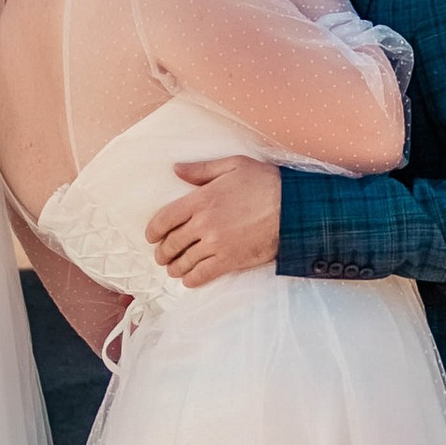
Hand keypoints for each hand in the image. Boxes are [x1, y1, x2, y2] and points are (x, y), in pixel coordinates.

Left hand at [147, 156, 282, 285]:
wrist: (294, 210)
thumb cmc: (266, 183)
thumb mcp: (233, 165)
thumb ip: (201, 169)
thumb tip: (176, 170)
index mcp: (200, 199)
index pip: (164, 218)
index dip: (153, 230)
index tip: (151, 236)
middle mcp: (204, 224)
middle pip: (171, 243)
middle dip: (163, 252)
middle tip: (162, 255)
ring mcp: (216, 244)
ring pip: (184, 262)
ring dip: (175, 267)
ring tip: (174, 269)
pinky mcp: (230, 260)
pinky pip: (202, 275)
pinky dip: (191, 279)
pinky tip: (189, 278)